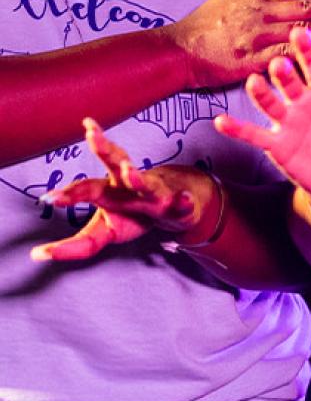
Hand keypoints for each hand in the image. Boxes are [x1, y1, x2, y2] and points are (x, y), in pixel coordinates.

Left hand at [30, 119, 216, 261]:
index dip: (70, 194)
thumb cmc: (134, 215)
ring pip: (147, 183)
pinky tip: (184, 199)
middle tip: (88, 145)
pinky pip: (183, 203)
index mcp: (109, 191)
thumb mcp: (103, 233)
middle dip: (101, 158)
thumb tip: (36, 254)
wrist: (177, 202)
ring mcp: (156, 193)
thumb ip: (75, 245)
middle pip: (113, 171)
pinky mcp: (179, 205)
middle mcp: (130, 187)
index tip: (49, 198)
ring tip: (129, 172)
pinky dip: (184, 200)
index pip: (86, 189)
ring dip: (138, 178)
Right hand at [215, 26, 310, 203]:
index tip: (300, 33)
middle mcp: (303, 101)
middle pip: (289, 81)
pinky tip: (221, 122)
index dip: (308, 49)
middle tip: (279, 64)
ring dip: (261, 93)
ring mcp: (288, 122)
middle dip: (283, 72)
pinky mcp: (277, 145)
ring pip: (270, 103)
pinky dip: (237, 129)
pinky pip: (254, 135)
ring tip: (254, 82)